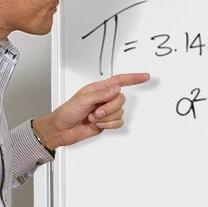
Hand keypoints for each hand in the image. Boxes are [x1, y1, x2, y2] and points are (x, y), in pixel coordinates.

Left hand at [35, 72, 150, 149]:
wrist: (63, 129)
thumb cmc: (67, 112)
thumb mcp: (83, 99)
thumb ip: (102, 93)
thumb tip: (117, 88)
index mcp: (98, 89)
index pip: (119, 81)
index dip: (133, 78)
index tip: (144, 77)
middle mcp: (104, 98)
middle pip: (120, 99)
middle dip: (109, 108)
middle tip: (96, 112)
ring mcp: (106, 111)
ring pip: (119, 112)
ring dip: (106, 117)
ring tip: (93, 118)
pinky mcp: (107, 122)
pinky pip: (118, 122)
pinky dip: (109, 125)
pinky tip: (98, 124)